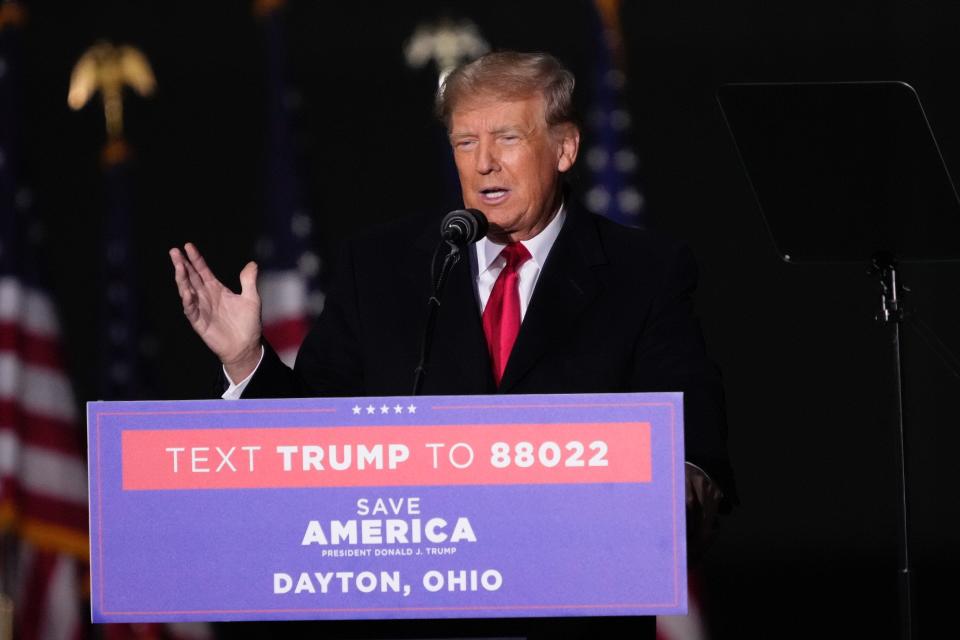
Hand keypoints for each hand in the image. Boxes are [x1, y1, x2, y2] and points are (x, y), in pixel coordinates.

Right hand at [170, 242, 261, 380]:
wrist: (246, 346)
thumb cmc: (248, 323)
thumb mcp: (252, 299)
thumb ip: (249, 281)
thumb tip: (252, 264)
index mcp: (217, 289)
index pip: (203, 271)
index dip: (196, 259)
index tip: (188, 246)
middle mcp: (206, 297)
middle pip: (191, 277)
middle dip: (182, 264)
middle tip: (174, 251)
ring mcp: (201, 308)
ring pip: (187, 291)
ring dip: (181, 279)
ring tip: (178, 266)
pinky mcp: (199, 322)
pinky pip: (191, 309)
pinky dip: (188, 300)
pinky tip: (186, 291)